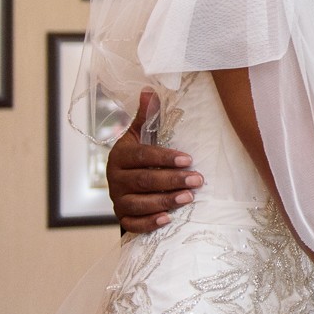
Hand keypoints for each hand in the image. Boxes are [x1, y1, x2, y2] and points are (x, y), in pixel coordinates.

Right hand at [107, 90, 202, 232]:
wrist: (126, 183)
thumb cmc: (140, 155)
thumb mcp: (141, 135)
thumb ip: (147, 116)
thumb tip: (150, 89)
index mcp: (120, 156)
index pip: (142, 156)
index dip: (164, 158)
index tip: (189, 159)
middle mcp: (115, 179)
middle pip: (143, 181)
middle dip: (172, 180)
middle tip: (198, 180)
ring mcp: (117, 200)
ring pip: (139, 203)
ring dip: (165, 201)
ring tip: (189, 198)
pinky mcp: (122, 218)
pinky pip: (133, 224)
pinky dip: (149, 223)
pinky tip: (167, 219)